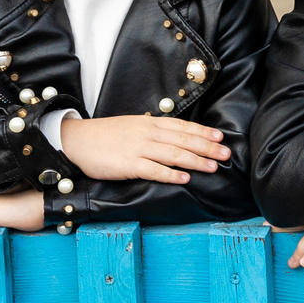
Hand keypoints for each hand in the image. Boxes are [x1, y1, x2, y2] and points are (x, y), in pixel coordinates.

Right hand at [58, 115, 232, 184]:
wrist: (77, 140)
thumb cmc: (106, 136)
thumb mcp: (133, 127)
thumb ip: (153, 132)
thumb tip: (174, 138)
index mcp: (150, 124)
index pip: (183, 127)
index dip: (203, 132)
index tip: (220, 136)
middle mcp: (148, 134)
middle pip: (183, 140)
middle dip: (207, 147)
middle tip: (226, 153)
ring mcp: (138, 149)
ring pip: (174, 154)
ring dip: (196, 160)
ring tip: (213, 166)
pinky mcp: (128, 165)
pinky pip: (154, 170)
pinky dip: (171, 174)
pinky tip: (185, 178)